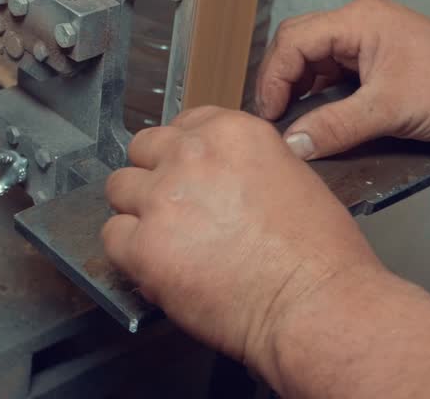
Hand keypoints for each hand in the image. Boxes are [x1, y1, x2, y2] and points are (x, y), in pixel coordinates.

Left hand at [101, 107, 380, 373]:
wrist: (314, 304)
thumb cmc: (318, 254)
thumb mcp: (290, 176)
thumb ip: (240, 164)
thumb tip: (215, 176)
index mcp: (230, 133)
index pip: (180, 126)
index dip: (181, 154)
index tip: (186, 174)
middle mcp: (190, 156)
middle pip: (142, 150)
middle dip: (154, 176)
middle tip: (174, 208)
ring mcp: (162, 199)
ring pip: (119, 189)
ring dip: (136, 211)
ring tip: (164, 238)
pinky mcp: (144, 246)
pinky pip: (112, 237)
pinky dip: (128, 252)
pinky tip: (156, 264)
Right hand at [255, 0, 429, 159]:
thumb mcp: (390, 110)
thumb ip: (335, 126)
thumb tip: (292, 143)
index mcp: (358, 21)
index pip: (292, 41)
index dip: (272, 79)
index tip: (270, 116)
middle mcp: (360, 27)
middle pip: (298, 47)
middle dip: (281, 82)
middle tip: (274, 119)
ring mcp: (372, 46)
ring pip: (316, 64)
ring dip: (302, 93)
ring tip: (294, 125)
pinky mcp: (382, 68)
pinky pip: (338, 80)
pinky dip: (324, 101)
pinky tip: (322, 124)